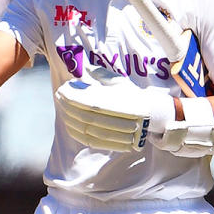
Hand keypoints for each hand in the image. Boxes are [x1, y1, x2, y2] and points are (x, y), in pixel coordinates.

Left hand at [55, 68, 174, 151]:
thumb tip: (83, 70)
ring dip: (71, 119)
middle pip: (90, 117)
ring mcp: (124, 134)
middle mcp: (127, 120)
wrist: (154, 116)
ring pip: (90, 130)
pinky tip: (68, 123)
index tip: (63, 89)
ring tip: (61, 106)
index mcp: (127, 102)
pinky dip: (77, 133)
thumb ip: (102, 75)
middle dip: (70, 106)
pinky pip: (92, 141)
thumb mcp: (120, 82)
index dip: (76, 98)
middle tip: (58, 95)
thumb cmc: (133, 95)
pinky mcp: (117, 143)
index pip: (95, 103)